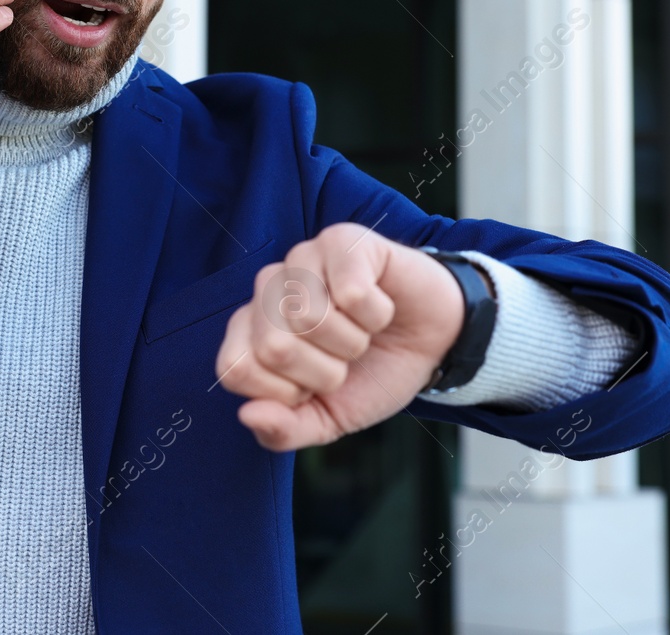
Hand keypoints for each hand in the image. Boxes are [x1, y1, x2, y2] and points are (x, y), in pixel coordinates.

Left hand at [214, 223, 472, 450]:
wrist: (434, 342)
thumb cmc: (373, 373)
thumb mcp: (329, 418)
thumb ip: (285, 430)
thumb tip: (247, 414)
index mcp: (251, 331)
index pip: (235, 369)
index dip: (285, 392)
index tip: (312, 385)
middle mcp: (267, 289)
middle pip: (274, 346)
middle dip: (323, 371)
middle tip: (344, 358)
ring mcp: (302, 258)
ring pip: (309, 317)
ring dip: (352, 341)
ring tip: (362, 331)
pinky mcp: (342, 240)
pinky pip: (350, 291)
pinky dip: (377, 314)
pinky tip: (380, 306)